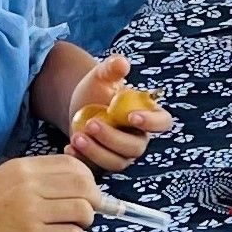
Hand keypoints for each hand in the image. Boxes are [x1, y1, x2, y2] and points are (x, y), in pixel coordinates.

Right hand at [0, 154, 101, 231]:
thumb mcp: (4, 181)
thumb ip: (37, 177)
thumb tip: (81, 180)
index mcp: (22, 168)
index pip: (73, 165)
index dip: (88, 179)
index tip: (87, 191)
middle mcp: (28, 186)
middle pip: (84, 185)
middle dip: (95, 199)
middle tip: (91, 210)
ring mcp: (31, 212)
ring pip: (83, 210)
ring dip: (86, 220)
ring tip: (76, 225)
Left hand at [65, 52, 171, 171]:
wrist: (78, 106)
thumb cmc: (97, 89)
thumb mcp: (102, 76)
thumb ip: (112, 68)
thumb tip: (121, 62)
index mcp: (147, 115)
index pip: (162, 122)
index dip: (151, 122)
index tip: (131, 116)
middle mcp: (139, 138)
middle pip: (135, 147)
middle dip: (113, 138)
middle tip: (91, 124)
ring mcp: (122, 154)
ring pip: (117, 162)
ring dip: (96, 152)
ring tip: (76, 137)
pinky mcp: (104, 164)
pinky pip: (98, 169)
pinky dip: (83, 160)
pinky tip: (68, 149)